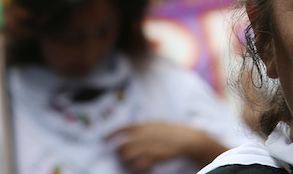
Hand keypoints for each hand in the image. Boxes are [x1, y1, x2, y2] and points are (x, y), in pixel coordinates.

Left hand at [108, 122, 226, 172]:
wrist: (187, 139)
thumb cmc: (171, 131)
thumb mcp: (156, 124)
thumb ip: (142, 128)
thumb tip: (128, 133)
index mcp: (143, 125)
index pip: (121, 128)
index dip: (111, 134)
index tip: (104, 139)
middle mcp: (143, 135)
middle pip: (122, 145)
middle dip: (120, 152)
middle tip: (122, 155)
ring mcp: (148, 145)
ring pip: (127, 155)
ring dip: (126, 160)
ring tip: (131, 162)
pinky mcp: (154, 156)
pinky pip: (138, 165)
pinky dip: (137, 167)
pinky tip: (142, 167)